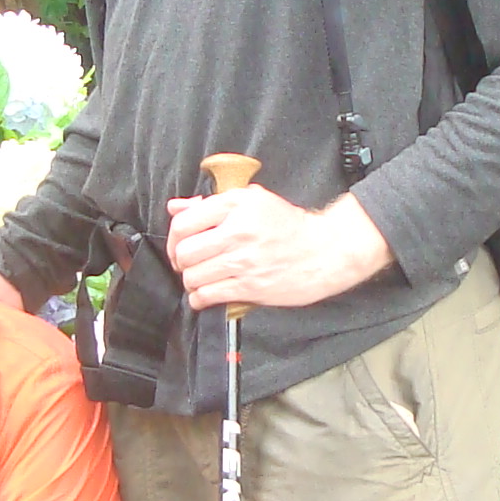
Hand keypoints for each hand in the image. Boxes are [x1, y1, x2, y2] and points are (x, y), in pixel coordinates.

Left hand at [166, 184, 392, 310]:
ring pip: (193, 276)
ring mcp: (243, 261)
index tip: (179, 246)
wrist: (325, 250)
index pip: (184, 222)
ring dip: (190, 282)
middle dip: (180, 262)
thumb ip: (211, 204)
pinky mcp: (250, 287)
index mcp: (236, 205)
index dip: (173, 238)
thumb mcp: (253, 201)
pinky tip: (204, 296)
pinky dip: (199, 299)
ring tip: (199, 280)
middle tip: (187, 265)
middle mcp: (237, 231)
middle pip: (184, 252)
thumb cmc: (289, 225)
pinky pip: (208, 296)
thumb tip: (174, 206)